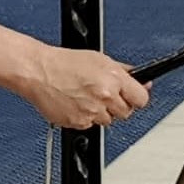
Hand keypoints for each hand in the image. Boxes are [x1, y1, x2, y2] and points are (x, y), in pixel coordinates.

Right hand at [15, 44, 149, 131]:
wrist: (39, 72)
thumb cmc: (64, 63)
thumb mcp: (99, 59)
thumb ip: (124, 72)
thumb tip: (143, 81)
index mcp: (113, 79)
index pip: (141, 98)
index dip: (137, 98)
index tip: (133, 97)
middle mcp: (104, 96)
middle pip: (126, 112)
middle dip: (118, 105)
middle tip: (104, 95)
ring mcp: (91, 111)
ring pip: (107, 120)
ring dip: (101, 112)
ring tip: (85, 97)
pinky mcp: (78, 122)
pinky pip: (90, 125)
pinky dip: (85, 117)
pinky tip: (76, 103)